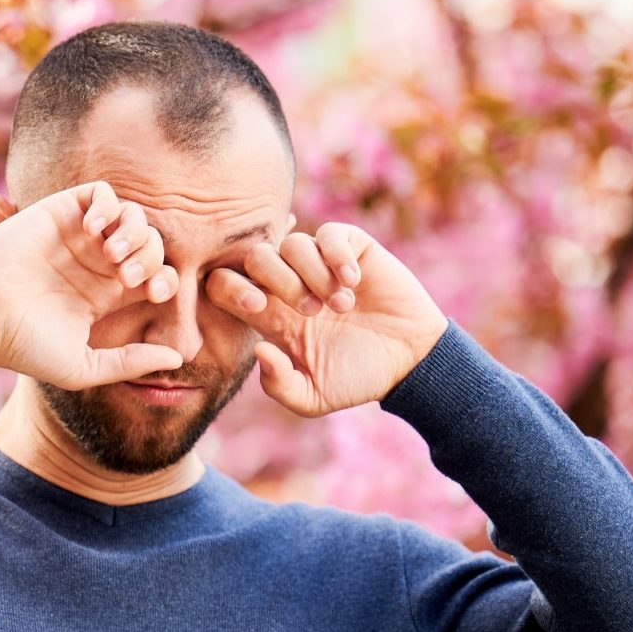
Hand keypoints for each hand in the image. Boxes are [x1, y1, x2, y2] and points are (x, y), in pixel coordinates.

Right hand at [0, 180, 183, 387]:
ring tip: (112, 255)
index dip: (166, 279)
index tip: (153, 294)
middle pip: (150, 242)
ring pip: (132, 214)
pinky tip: (94, 231)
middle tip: (128, 277)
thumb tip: (179, 357)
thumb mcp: (84, 365)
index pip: (156, 274)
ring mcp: (77, 236)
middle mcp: (95, 262)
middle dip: (150, 256)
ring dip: (133, 231)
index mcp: (105, 295)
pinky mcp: (59, 212)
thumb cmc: (24, 346)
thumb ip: (130, 361)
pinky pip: (101, 193)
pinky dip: (108, 206)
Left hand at [204, 220, 447, 417]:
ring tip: (341, 307)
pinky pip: (328, 233)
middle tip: (309, 311)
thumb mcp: (313, 397)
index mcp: (270, 315)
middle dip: (275, 280)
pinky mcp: (351, 248)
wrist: (408, 361)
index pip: (224, 285)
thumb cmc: (356, 378)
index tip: (259, 309)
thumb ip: (279, 384)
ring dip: (313, 275)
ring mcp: (319, 264)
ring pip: (291, 243)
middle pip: (254, 256)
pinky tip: (354, 283)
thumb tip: (259, 350)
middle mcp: (288, 284)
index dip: (230, 290)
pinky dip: (337, 256)